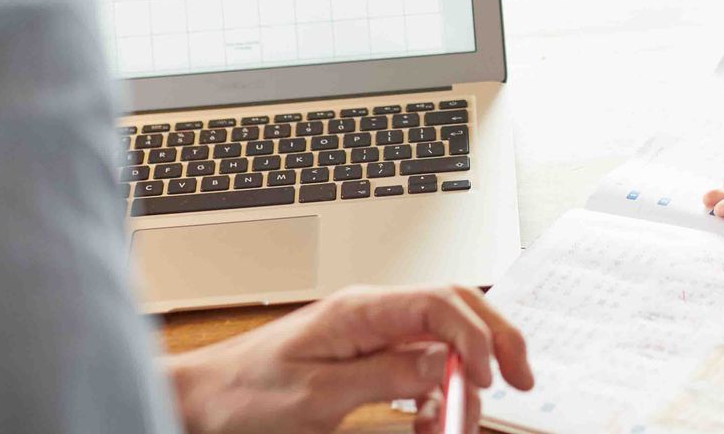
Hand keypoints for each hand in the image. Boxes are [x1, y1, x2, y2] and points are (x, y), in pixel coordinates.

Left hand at [164, 283, 533, 433]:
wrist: (203, 401)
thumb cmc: (244, 394)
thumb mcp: (319, 395)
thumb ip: (385, 376)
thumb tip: (444, 364)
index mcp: (362, 308)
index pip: (441, 303)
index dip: (476, 337)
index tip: (487, 380)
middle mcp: (374, 313)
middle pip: (456, 309)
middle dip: (494, 341)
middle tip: (520, 382)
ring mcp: (372, 333)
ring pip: (443, 339)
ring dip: (464, 375)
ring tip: (464, 418)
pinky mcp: (367, 357)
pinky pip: (419, 365)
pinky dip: (437, 393)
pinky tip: (432, 421)